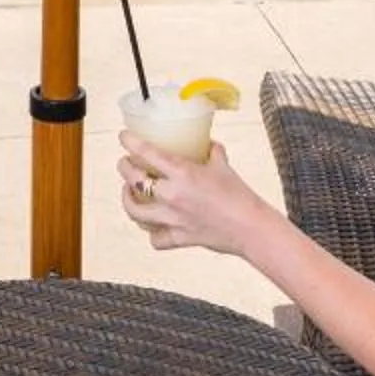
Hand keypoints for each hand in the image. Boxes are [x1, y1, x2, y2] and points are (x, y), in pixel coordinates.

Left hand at [117, 134, 266, 257]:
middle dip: (124, 169)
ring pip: (135, 211)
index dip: (130, 142)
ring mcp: (172, 219)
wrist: (250, 227)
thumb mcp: (224, 165)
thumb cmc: (239, 196)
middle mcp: (171, 195)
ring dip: (128, 200)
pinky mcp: (178, 238)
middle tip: (125, 164)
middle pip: (133, 180)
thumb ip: (212, 152)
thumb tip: (208, 144)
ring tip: (129, 192)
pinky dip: (152, 233)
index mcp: (182, 173)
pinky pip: (155, 238)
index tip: (123, 137)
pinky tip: (153, 226)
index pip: (147, 153)